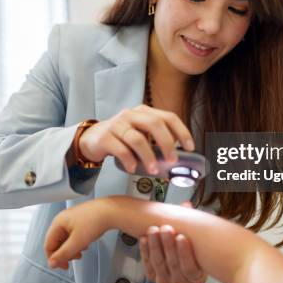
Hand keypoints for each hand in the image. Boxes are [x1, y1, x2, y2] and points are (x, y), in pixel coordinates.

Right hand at [44, 199, 112, 269]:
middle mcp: (63, 219)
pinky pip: (74, 234)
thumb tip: (52, 262)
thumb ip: (63, 254)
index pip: (48, 244)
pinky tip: (85, 244)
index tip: (62, 266)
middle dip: (65, 253)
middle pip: (57, 241)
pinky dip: (78, 242)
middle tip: (72, 260)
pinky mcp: (81, 219)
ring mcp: (72, 218)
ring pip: (66, 239)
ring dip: (72, 249)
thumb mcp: (76, 242)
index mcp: (58, 222)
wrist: (110, 211)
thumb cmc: (94, 221)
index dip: (54, 258)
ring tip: (81, 252)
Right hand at [78, 104, 194, 173]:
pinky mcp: (105, 137)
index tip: (190, 147)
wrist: (92, 139)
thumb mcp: (141, 134)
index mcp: (144, 112)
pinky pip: (120, 149)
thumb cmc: (122, 138)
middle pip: (154, 124)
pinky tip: (133, 169)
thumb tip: (177, 161)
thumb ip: (157, 143)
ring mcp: (117, 124)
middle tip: (172, 160)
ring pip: (137, 139)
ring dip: (148, 156)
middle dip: (167, 143)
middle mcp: (131, 115)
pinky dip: (129, 161)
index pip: (168, 117)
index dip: (182, 131)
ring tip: (153, 170)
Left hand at [139, 203, 206, 282]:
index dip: (185, 253)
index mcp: (197, 276)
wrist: (175, 251)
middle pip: (174, 266)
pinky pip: (148, 265)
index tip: (181, 237)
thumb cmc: (188, 244)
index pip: (191, 269)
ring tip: (154, 230)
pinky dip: (145, 251)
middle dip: (169, 245)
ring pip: (159, 265)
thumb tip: (186, 205)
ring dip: (155, 246)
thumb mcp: (194, 236)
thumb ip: (192, 222)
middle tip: (166, 229)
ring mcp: (166, 281)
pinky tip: (144, 239)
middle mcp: (182, 282)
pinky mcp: (153, 277)